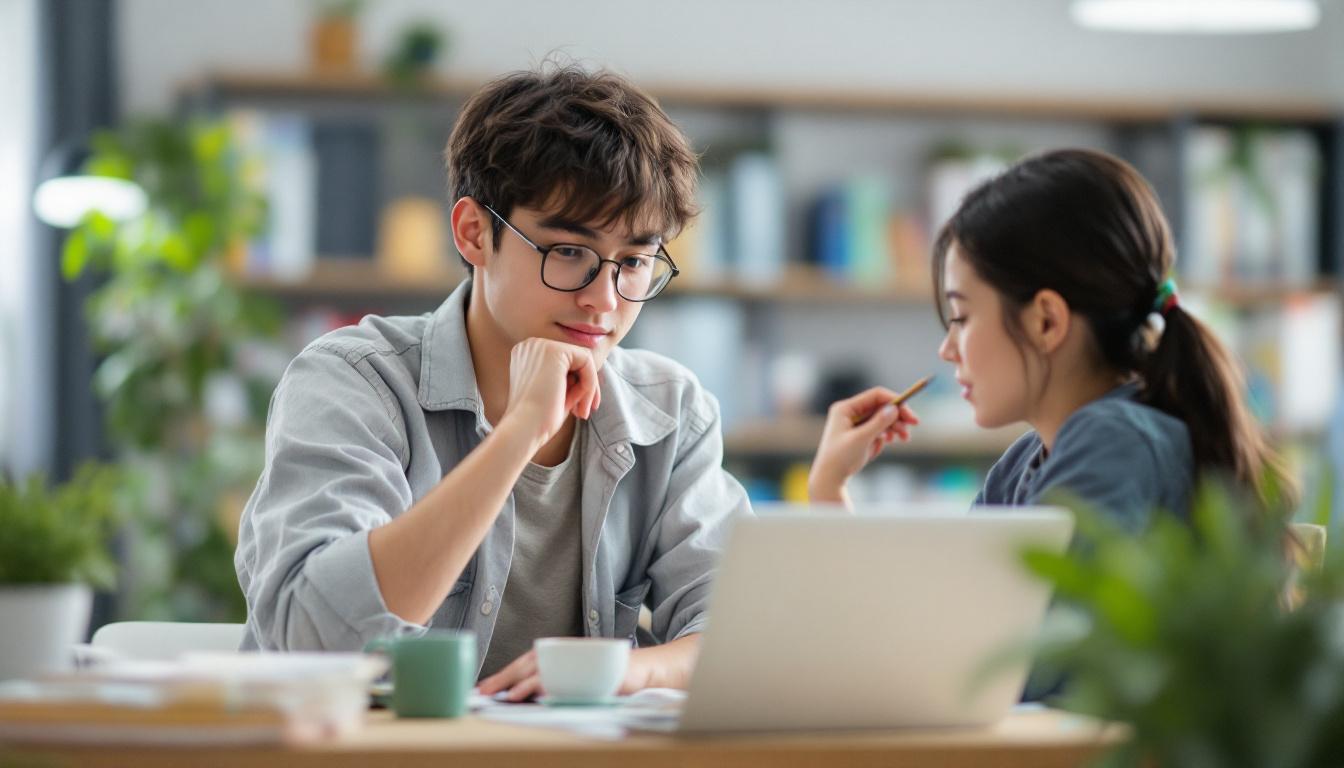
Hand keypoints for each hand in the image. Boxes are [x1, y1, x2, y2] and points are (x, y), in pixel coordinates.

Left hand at [475, 645, 656, 702]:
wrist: (640, 671)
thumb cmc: (606, 677)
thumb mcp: (574, 678)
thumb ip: (554, 682)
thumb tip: (524, 695)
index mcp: (558, 654)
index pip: (525, 662)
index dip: (504, 674)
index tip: (484, 688)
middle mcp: (564, 654)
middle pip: (527, 664)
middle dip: (502, 679)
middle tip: (482, 692)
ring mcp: (576, 663)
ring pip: (542, 671)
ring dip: (520, 684)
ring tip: (501, 695)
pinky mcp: (588, 674)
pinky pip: (563, 680)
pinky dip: (545, 686)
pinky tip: (532, 694)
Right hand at [502, 338, 600, 447]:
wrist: (524, 429)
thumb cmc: (538, 419)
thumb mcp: (555, 393)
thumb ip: (569, 378)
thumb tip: (592, 371)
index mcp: (527, 355)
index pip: (565, 363)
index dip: (577, 385)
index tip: (580, 408)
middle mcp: (531, 345)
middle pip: (575, 359)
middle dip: (585, 386)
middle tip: (583, 412)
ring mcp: (541, 345)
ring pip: (583, 360)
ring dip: (588, 387)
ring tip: (581, 411)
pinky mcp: (554, 351)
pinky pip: (587, 361)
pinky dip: (590, 383)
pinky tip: (581, 403)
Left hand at [809, 386, 919, 503]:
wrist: (830, 479)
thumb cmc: (840, 458)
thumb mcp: (861, 439)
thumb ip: (878, 423)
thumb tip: (894, 408)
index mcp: (845, 408)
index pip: (875, 396)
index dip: (895, 401)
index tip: (909, 414)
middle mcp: (850, 413)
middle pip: (881, 406)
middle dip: (897, 416)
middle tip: (914, 425)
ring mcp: (855, 424)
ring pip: (882, 418)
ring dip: (895, 426)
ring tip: (904, 438)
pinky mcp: (860, 435)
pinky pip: (879, 430)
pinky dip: (886, 435)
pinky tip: (886, 443)